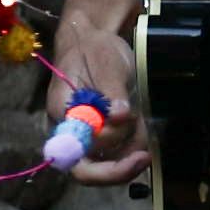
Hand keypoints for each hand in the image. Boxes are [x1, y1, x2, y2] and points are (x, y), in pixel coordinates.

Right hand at [41, 0, 147, 172]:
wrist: (95, 39)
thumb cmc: (94, 48)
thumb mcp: (105, 63)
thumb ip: (112, 92)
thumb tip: (120, 116)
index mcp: (63, 115)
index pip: (74, 158)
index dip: (102, 168)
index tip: (133, 157)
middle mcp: (72, 131)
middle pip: (90, 170)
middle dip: (120, 167)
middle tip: (146, 156)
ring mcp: (88, 134)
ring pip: (111, 160)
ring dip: (132, 148)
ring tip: (143, 121)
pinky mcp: (103, 131)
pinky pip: (121, 148)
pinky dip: (136, 141)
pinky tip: (142, 123)